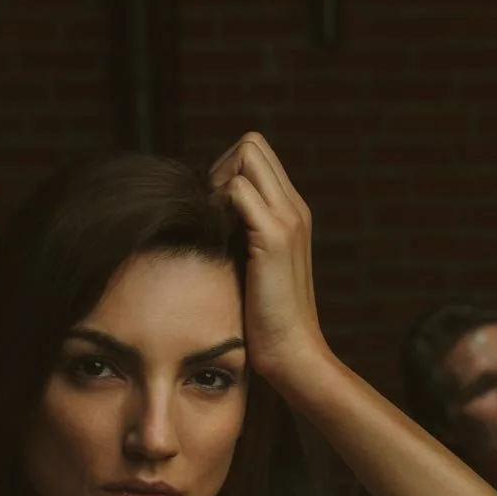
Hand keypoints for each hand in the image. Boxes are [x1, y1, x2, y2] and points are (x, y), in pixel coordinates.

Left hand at [209, 133, 328, 386]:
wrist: (291, 352)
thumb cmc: (264, 318)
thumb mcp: (249, 264)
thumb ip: (237, 233)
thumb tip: (202, 212)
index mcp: (291, 212)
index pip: (256, 154)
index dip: (227, 171)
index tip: (214, 211)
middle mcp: (294, 207)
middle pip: (251, 144)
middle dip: (221, 168)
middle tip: (211, 213)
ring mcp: (288, 218)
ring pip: (246, 155)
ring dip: (219, 182)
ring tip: (215, 224)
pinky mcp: (275, 236)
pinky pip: (239, 188)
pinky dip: (219, 203)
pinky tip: (217, 237)